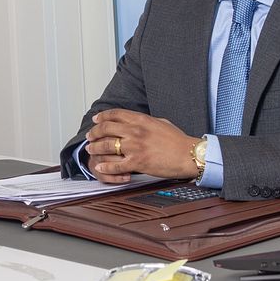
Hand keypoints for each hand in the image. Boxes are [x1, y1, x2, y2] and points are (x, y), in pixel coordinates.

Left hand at [84, 109, 200, 181]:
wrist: (190, 155)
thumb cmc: (178, 141)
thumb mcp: (161, 123)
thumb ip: (144, 121)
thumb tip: (135, 120)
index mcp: (140, 120)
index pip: (115, 114)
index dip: (102, 116)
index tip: (95, 119)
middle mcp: (135, 131)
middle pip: (106, 128)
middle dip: (94, 132)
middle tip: (90, 136)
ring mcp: (135, 147)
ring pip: (106, 145)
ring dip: (95, 147)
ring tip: (90, 149)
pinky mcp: (137, 162)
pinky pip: (115, 165)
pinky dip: (105, 166)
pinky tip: (99, 166)